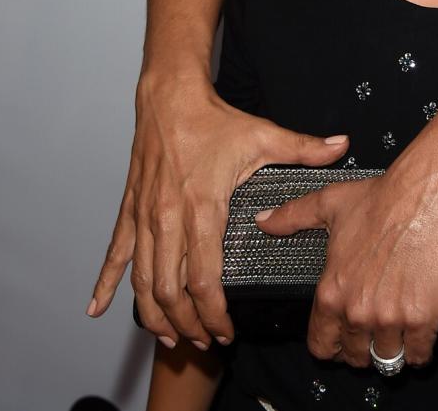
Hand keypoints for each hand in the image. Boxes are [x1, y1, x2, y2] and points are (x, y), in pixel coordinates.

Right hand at [87, 69, 348, 346]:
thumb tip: (341, 145)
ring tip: (171, 338)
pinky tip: (96, 308)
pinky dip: (105, 284)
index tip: (226, 330)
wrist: (169, 96)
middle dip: (187, 325)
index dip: (213, 313)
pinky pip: (115, 254)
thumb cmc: (213, 118)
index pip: (204, 279)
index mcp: (203, 208)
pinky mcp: (130, 210)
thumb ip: (303, 147)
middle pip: (171, 291)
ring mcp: (145, 216)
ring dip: (155, 316)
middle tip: (204, 341)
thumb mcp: (264, 134)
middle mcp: (168, 218)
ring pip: (143, 281)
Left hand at [257, 161, 437, 367]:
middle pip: (355, 358)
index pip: (321, 346)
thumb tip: (263, 221)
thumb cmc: (381, 197)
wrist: (426, 194)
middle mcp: (357, 311)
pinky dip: (419, 350)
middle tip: (373, 333)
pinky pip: (418, 355)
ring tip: (397, 334)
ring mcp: (391, 319)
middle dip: (362, 349)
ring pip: (387, 361)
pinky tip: (419, 335)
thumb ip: (293, 216)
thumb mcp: (329, 203)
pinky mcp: (423, 319)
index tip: (342, 339)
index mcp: (331, 291)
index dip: (331, 345)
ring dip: (391, 351)